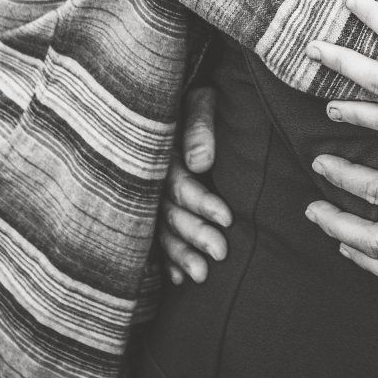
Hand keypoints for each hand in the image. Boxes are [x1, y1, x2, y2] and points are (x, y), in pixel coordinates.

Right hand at [158, 86, 231, 284]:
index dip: (202, 202)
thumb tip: (200, 163)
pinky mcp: (152, 207)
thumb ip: (200, 126)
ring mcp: (148, 196)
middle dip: (195, 235)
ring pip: (161, 231)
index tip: (228, 217)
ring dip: (181, 255)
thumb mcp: (200, 100)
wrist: (178, 97)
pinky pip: (155, 238)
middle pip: (170, 213)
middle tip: (222, 253)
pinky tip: (178, 279)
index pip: (178, 185)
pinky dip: (166, 259)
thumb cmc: (197, 98)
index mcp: (160, 154)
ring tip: (202, 276)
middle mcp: (150, 179)